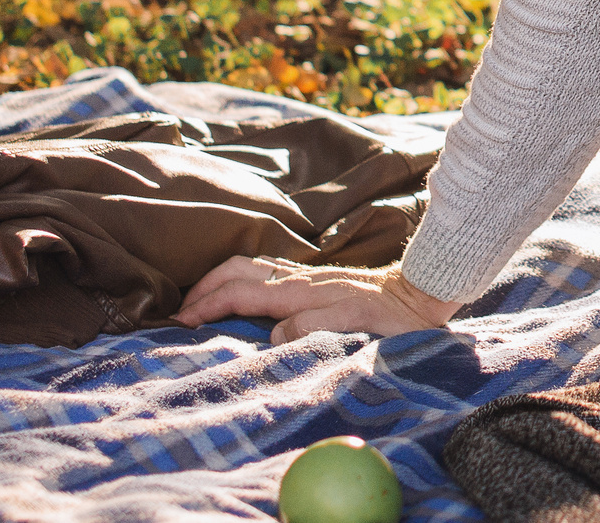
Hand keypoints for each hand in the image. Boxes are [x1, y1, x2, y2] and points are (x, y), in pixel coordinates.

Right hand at [172, 257, 460, 344]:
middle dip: (203, 286)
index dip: (206, 305)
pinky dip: (240, 280)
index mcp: (301, 291)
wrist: (420, 294)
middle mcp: (299, 278)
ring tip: (198, 301)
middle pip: (237, 269)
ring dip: (219, 280)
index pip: (239, 292)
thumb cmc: (391, 316)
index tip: (180, 322)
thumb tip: (273, 333)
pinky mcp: (314, 279)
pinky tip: (238, 295)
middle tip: (179, 310)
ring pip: (250, 266)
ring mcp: (306, 275)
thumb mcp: (356, 324)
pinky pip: (266, 273)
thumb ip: (314, 325)